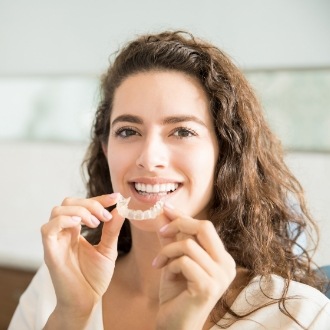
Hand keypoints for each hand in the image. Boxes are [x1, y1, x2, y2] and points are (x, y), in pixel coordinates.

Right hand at [41, 193, 124, 324]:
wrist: (86, 301)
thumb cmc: (94, 277)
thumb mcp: (108, 249)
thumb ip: (112, 230)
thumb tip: (120, 209)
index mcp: (76, 230)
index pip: (83, 205)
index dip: (99, 198)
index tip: (116, 198)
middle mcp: (64, 232)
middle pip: (69, 202)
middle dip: (90, 203)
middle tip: (105, 216)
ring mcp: (56, 240)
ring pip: (58, 210)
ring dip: (80, 211)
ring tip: (95, 224)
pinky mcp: (50, 251)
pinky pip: (48, 228)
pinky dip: (64, 220)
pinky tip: (80, 225)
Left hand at [153, 204, 235, 329]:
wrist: (175, 324)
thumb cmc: (176, 292)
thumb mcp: (174, 259)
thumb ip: (172, 237)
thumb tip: (163, 213)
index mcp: (222, 257)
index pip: (205, 227)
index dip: (184, 216)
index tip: (166, 208)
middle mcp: (227, 265)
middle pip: (204, 227)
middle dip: (179, 224)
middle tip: (161, 231)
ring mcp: (220, 276)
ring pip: (189, 244)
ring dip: (168, 251)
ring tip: (159, 263)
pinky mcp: (208, 286)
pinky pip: (184, 261)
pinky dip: (170, 264)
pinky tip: (165, 274)